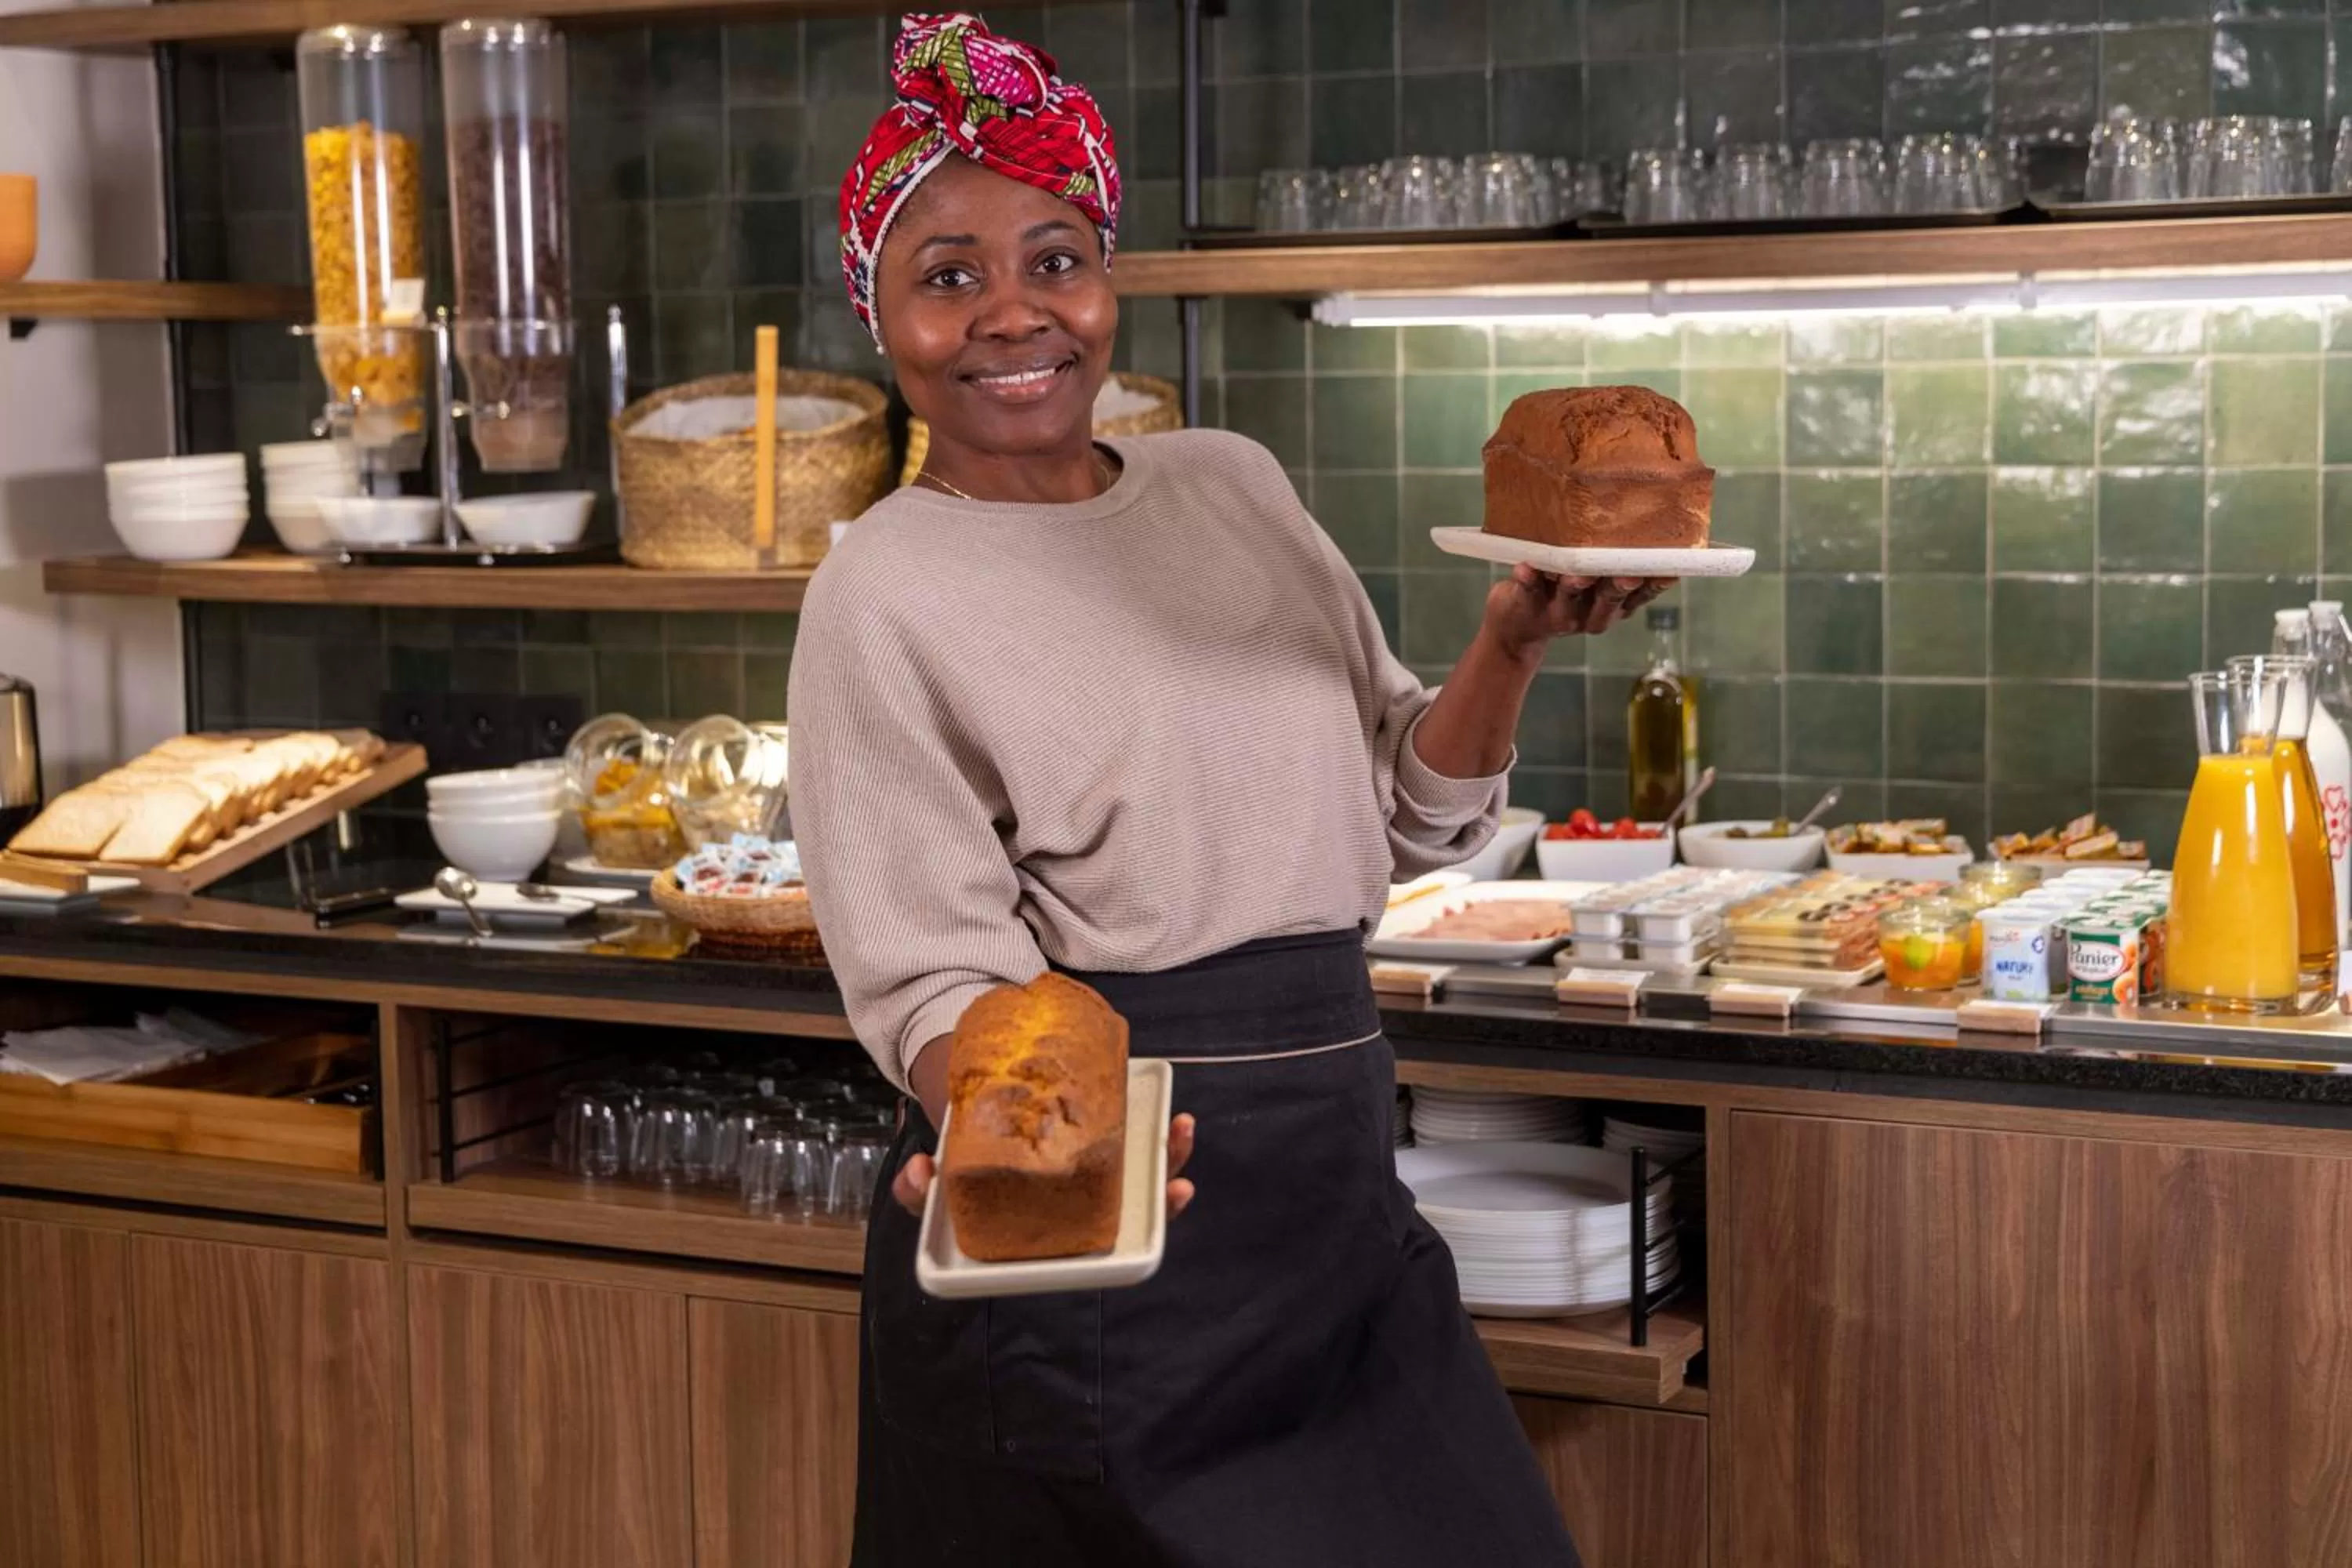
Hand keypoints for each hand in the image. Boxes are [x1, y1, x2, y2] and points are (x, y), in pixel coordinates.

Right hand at [892, 1112, 1197, 1220]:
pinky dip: (1146, 1121)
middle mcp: (1082, 1210)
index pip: (1099, 1257)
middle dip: (1164, 1204)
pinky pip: (1130, 1134)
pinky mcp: (1099, 1133)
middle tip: (1177, 1187)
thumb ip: (922, 1195)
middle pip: (1136, 1218)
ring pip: (1142, 1175)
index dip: (1133, 1250)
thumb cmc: (960, 1173)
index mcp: (1051, 1240)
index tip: (1154, 1218)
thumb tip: (920, 1172)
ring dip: (1168, 1157)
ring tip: (1181, 1128)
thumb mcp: (938, 1195)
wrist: (966, 1117)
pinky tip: (1162, 1098)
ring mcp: (1097, 1172)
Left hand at [1483, 567, 1671, 655]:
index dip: (1655, 585)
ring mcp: (1560, 613)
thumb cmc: (1564, 591)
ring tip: (1576, 575)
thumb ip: (1615, 561)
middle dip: (1618, 588)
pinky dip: (1528, 580)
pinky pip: (1529, 591)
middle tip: (1628, 576)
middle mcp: (1591, 613)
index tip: (1669, 571)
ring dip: (1575, 587)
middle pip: (1609, 599)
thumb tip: (1644, 517)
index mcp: (1613, 604)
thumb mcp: (1597, 583)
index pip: (1640, 594)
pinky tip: (1525, 568)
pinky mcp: (1528, 606)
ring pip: (1570, 599)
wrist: (1517, 628)